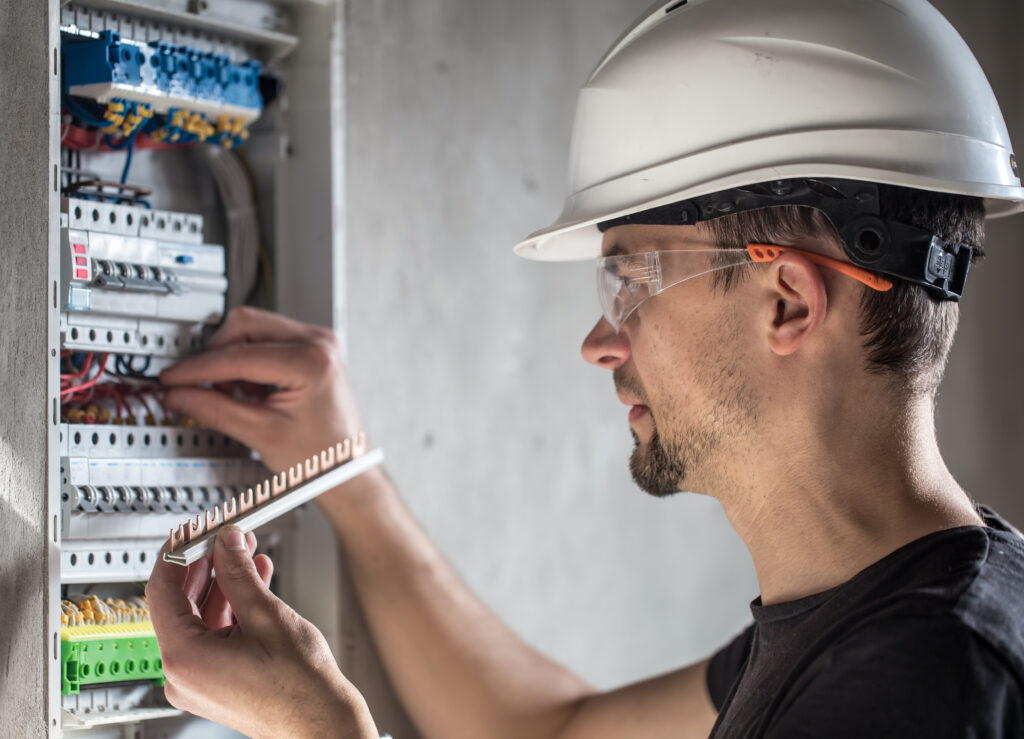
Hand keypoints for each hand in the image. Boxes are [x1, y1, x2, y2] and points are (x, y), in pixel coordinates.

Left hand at [146, 525, 377, 738]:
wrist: (321, 722)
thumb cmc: (298, 687)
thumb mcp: (266, 614)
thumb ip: (238, 572)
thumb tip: (226, 543)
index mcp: (183, 657)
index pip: (162, 590)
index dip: (178, 554)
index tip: (192, 532)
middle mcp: (182, 673)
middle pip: (180, 604)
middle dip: (207, 566)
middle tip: (226, 538)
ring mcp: (198, 681)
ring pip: (201, 619)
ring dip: (224, 585)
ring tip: (248, 556)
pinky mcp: (216, 683)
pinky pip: (214, 637)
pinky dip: (232, 609)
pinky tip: (255, 585)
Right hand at [160, 307, 363, 471]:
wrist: (347, 468)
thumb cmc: (322, 457)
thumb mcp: (261, 434)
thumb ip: (214, 410)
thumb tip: (179, 394)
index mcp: (311, 361)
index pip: (238, 355)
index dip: (197, 368)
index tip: (172, 379)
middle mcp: (318, 342)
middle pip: (244, 325)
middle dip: (215, 355)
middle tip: (198, 386)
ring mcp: (317, 341)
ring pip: (253, 328)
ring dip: (232, 358)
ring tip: (235, 396)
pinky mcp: (312, 348)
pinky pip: (267, 339)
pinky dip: (248, 361)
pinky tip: (253, 391)